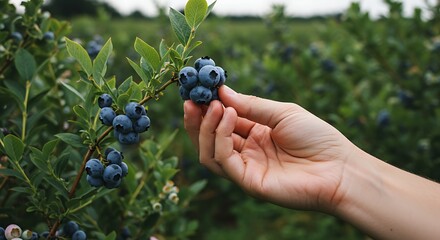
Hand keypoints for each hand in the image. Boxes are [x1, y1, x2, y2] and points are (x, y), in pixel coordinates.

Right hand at [183, 86, 353, 211]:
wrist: (339, 169)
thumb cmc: (317, 138)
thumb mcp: (282, 112)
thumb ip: (251, 105)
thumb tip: (221, 91)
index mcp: (254, 134)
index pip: (222, 121)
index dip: (208, 106)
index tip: (198, 88)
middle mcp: (246, 151)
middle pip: (209, 138)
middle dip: (197, 118)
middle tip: (191, 99)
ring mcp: (245, 168)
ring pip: (209, 151)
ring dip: (205, 127)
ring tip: (212, 106)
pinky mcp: (247, 181)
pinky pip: (223, 159)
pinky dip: (220, 137)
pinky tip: (228, 116)